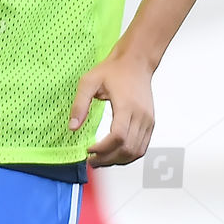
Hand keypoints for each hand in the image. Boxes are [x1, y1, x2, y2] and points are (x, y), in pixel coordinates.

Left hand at [68, 53, 155, 167]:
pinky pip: (142, 147)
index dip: (103, 149)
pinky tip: (114, 154)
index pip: (118, 137)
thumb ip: (79, 104)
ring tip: (100, 160)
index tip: (88, 150)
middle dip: (107, 159)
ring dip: (118, 160)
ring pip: (136, 152)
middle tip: (91, 161)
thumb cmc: (114, 70)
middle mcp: (141, 116)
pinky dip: (128, 155)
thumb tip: (72, 127)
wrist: (136, 62)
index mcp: (127, 106)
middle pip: (127, 148)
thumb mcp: (89, 82)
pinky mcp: (150, 123)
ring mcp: (148, 121)